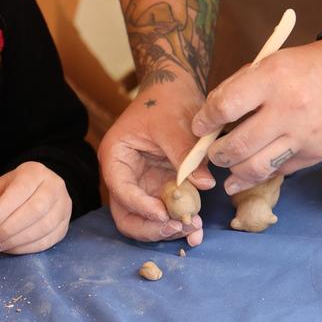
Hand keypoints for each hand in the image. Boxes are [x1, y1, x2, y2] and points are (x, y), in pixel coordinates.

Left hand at [0, 162, 71, 254]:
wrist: (41, 191)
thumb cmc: (15, 190)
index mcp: (35, 172)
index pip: (20, 191)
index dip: (1, 210)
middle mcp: (54, 187)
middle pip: (35, 210)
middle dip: (8, 228)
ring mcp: (63, 207)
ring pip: (43, 227)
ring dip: (16, 240)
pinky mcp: (64, 227)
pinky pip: (47, 241)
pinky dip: (25, 248)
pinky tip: (9, 248)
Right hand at [98, 89, 214, 244]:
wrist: (176, 90)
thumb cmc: (167, 100)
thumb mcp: (174, 124)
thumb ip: (186, 154)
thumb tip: (205, 184)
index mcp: (116, 156)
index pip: (121, 189)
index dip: (140, 206)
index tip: (165, 214)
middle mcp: (125, 175)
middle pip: (127, 215)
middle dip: (151, 228)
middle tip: (178, 227)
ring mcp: (143, 185)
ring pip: (146, 220)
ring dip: (166, 230)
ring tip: (194, 231)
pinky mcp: (161, 189)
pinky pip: (166, 213)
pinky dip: (180, 223)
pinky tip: (198, 229)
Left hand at [192, 41, 321, 188]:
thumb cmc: (309, 67)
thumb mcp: (272, 62)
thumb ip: (241, 86)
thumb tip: (212, 115)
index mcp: (272, 78)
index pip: (225, 106)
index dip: (205, 120)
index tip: (200, 126)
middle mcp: (287, 110)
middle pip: (237, 145)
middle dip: (216, 153)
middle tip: (212, 152)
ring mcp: (303, 136)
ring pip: (256, 168)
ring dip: (235, 172)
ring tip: (228, 168)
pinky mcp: (315, 154)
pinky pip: (280, 171)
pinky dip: (263, 172)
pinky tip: (254, 170)